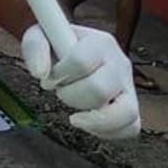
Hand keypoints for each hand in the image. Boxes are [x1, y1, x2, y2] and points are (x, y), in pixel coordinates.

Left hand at [22, 25, 139, 139]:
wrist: (71, 51)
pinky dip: (109, 132)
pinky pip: (132, 128)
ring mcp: (128, 87)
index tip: (50, 76)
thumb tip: (40, 73)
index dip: (59, 74)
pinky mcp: (130, 107)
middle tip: (61, 91)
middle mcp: (120, 63)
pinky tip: (88, 123)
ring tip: (76, 115)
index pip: (81, 61)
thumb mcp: (40, 35)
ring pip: (126, 112)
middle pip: (100, 89)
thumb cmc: (57, 45)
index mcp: (100, 42)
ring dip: (94, 119)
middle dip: (71, 96)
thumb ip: (35, 47)